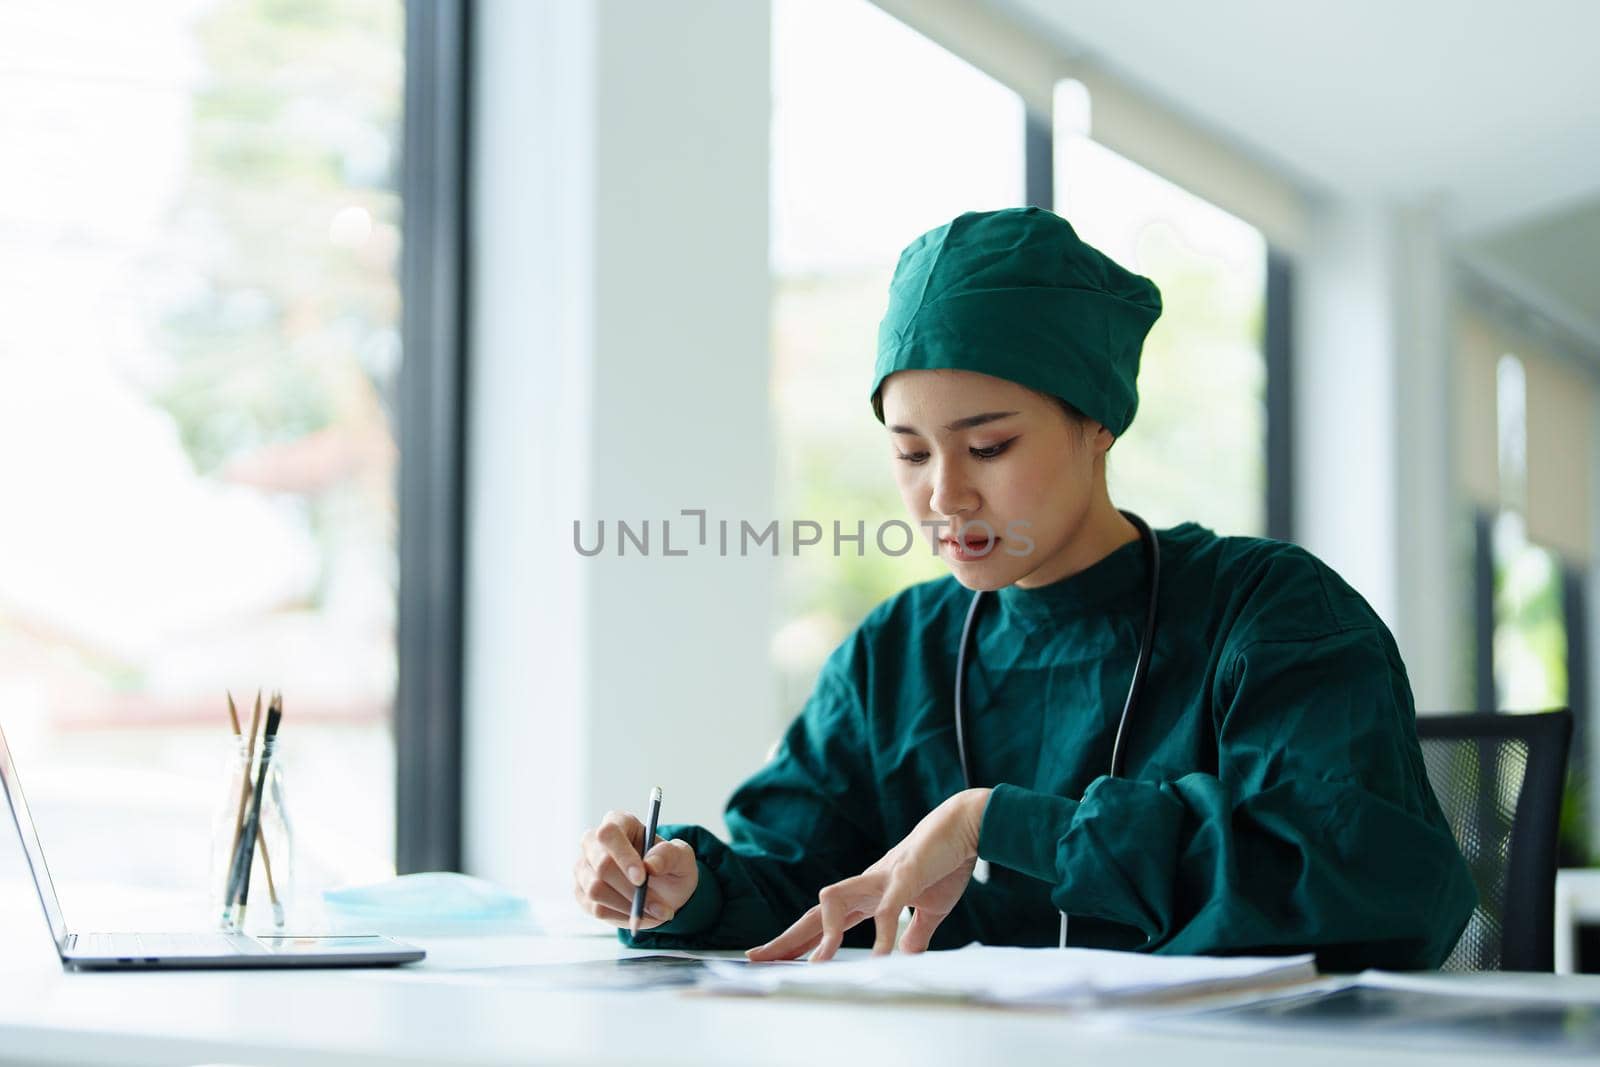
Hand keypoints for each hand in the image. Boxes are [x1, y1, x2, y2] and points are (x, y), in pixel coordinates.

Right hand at [573, 809, 697, 933]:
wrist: (663, 893)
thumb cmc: (670, 867)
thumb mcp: (682, 858)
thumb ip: (670, 855)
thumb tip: (650, 864)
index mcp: (619, 822)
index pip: (609, 834)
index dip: (623, 856)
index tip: (642, 878)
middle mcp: (594, 842)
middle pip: (600, 865)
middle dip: (630, 890)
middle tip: (658, 906)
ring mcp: (584, 868)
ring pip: (596, 890)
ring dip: (630, 907)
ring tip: (656, 911)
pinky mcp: (582, 893)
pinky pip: (597, 909)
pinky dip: (623, 916)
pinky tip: (640, 914)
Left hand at [746, 788, 990, 961]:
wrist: (965, 826)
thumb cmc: (945, 863)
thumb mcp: (929, 909)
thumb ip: (914, 933)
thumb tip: (903, 955)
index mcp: (868, 895)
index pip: (823, 922)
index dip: (798, 940)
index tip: (771, 957)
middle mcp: (865, 886)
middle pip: (816, 913)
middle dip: (788, 937)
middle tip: (757, 958)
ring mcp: (881, 879)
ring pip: (835, 900)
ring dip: (825, 933)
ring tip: (818, 966)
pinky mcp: (903, 878)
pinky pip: (887, 910)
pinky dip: (882, 936)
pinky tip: (881, 959)